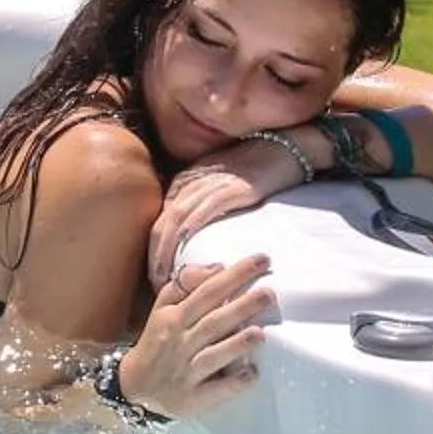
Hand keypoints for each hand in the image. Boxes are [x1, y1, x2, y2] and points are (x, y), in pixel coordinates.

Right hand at [117, 255, 276, 419]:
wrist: (136, 387)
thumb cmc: (158, 343)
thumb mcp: (162, 311)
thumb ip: (184, 287)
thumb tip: (217, 267)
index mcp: (174, 317)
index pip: (207, 292)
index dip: (233, 276)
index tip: (260, 261)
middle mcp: (180, 342)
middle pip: (213, 321)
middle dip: (241, 306)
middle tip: (270, 293)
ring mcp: (187, 371)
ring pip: (214, 355)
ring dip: (237, 344)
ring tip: (261, 332)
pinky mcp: (194, 396)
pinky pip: (216, 389)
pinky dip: (233, 382)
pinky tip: (252, 373)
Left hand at [147, 134, 309, 284]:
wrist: (280, 148)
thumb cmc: (249, 172)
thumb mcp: (216, 189)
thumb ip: (201, 209)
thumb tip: (193, 243)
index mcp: (183, 186)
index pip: (159, 223)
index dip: (152, 252)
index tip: (152, 279)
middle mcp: (190, 184)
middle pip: (162, 223)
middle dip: (155, 256)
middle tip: (153, 285)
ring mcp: (209, 184)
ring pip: (178, 218)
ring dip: (168, 248)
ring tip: (166, 276)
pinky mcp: (231, 187)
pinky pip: (206, 207)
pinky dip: (193, 225)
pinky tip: (185, 243)